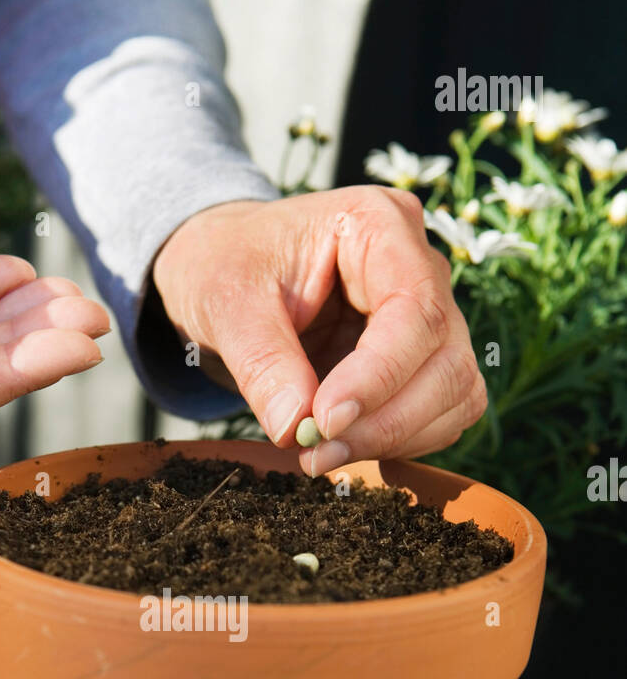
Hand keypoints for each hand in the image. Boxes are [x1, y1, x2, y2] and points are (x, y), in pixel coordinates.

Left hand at [152, 188, 486, 474]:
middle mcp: (422, 267)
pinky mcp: (424, 363)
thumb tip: (294, 428)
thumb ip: (262, 361)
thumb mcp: (227, 300)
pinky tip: (344, 444)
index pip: (414, 309)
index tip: (324, 422)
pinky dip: (398, 443)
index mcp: (379, 225)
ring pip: (454, 394)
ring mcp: (431, 317)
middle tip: (315, 453)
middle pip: (446, 360)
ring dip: (393, 438)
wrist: (224, 272)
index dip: (378, 376)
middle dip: (384, 421)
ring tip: (319, 453)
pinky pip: (441, 416)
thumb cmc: (226, 265)